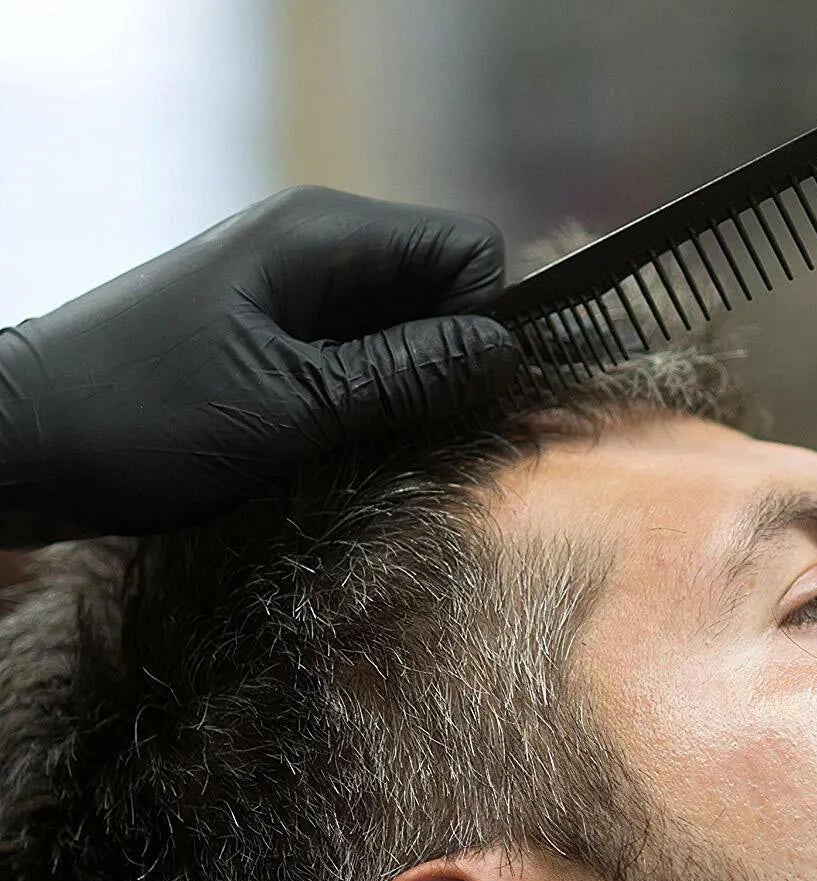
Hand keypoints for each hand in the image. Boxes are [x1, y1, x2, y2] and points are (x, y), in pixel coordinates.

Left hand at [0, 187, 518, 543]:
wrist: (26, 439)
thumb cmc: (147, 414)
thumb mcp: (294, 405)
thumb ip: (406, 376)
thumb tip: (507, 354)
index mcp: (322, 236)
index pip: (467, 250)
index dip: (481, 321)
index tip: (453, 395)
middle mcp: (314, 248)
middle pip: (440, 290)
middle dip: (450, 361)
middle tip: (414, 436)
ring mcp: (291, 290)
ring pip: (404, 330)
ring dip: (408, 391)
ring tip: (364, 447)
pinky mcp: (272, 335)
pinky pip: (358, 356)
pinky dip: (369, 401)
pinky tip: (338, 445)